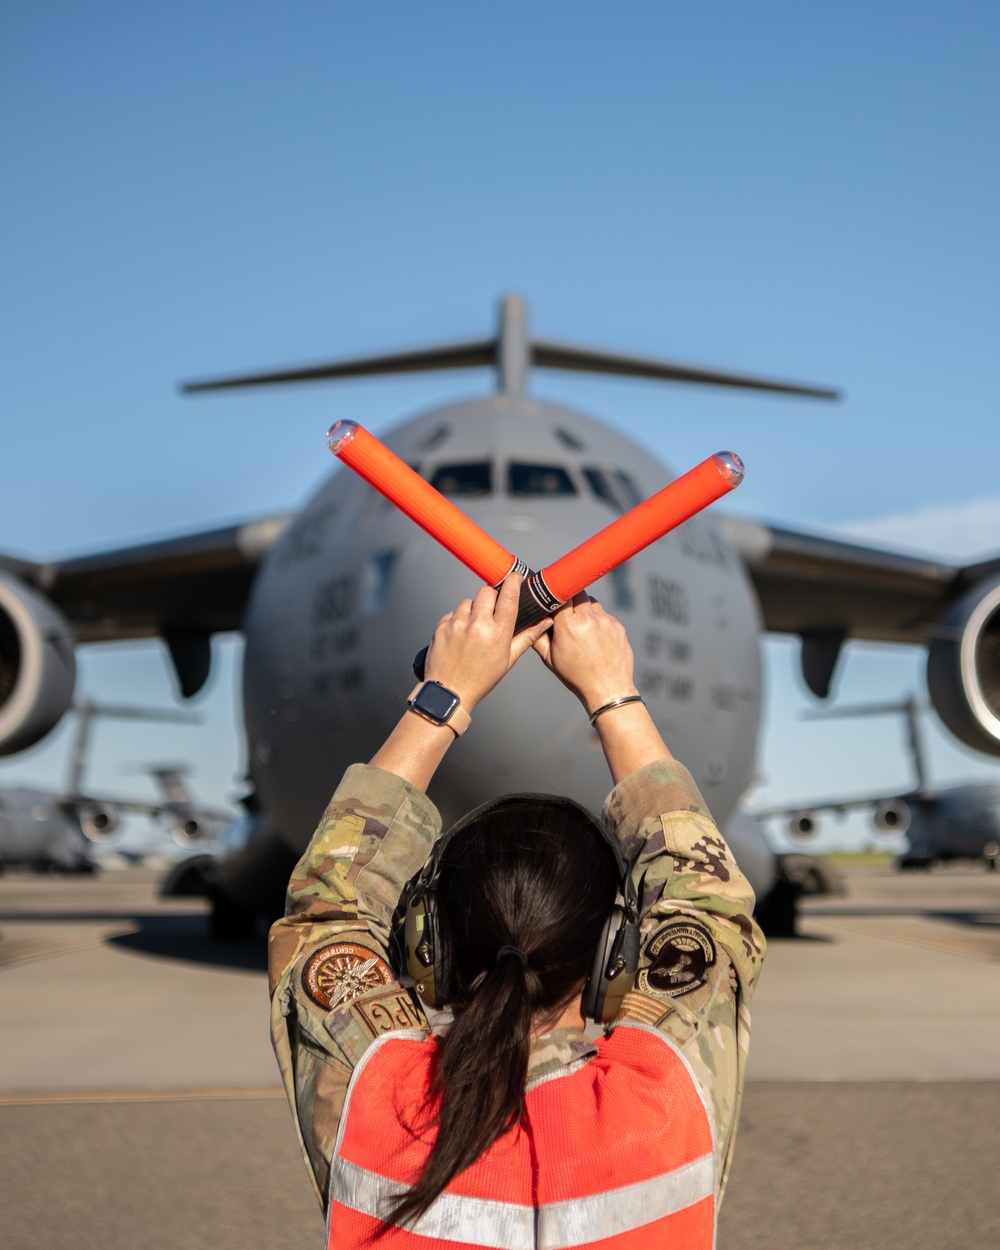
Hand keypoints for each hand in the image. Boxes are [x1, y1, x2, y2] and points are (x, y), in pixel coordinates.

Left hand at [423, 574, 551, 710]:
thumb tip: (545, 622)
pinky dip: (458, 620)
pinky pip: (453, 613)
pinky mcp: (442, 626)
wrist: (450, 691)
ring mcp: (458, 624)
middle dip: (491, 598)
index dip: (513, 582)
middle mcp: (478, 625)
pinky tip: (460, 636)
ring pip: (468, 601)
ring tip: (473, 629)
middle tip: (491, 612)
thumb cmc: (480, 678)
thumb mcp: (508, 659)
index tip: (514, 577)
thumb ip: (527, 637)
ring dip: (473, 610)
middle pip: (487, 592)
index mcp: (498, 633)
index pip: (508, 596)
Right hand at [532, 593, 636, 713]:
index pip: (559, 596)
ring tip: (582, 628)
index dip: (555, 597)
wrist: (607, 688)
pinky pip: (604, 614)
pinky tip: (596, 637)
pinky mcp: (617, 625)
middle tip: (567, 613)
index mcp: (568, 626)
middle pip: (576, 593)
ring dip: (585, 609)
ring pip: (591, 601)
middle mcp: (588, 619)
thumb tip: (533, 620)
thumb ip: (538, 637)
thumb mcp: (550, 659)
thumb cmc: (576, 676)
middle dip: (570, 599)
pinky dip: (598, 620)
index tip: (552, 600)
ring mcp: (605, 621)